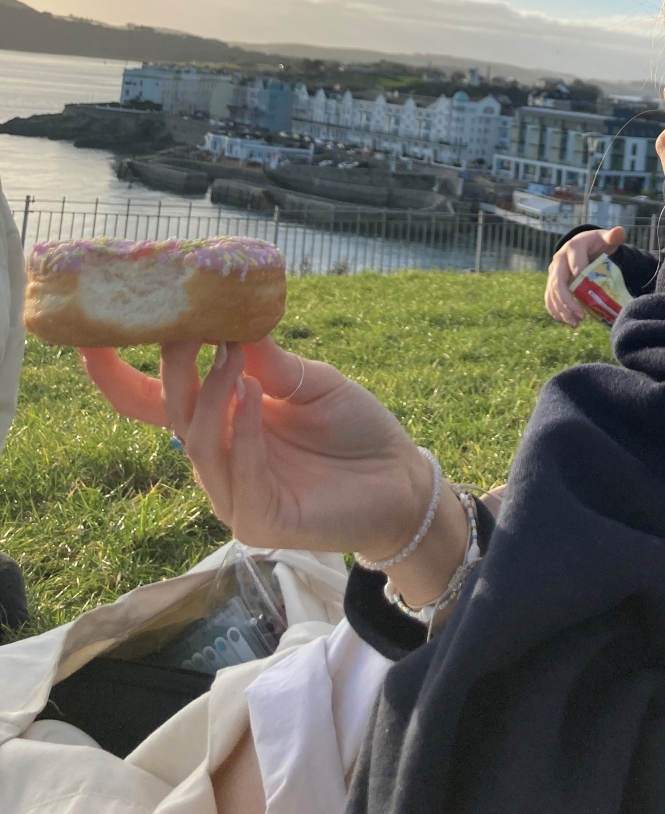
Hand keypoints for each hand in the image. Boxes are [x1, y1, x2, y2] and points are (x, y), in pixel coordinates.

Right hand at [81, 339, 430, 563]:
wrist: (401, 478)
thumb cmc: (353, 428)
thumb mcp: (308, 381)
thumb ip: (266, 360)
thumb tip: (225, 315)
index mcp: (222, 422)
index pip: (154, 402)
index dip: (118, 375)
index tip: (90, 339)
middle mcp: (220, 458)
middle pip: (172, 414)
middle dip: (173, 369)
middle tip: (184, 326)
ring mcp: (235, 494)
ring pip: (199, 443)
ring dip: (212, 393)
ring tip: (231, 354)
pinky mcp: (259, 521)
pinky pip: (239, 475)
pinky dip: (241, 431)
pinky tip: (254, 395)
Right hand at [544, 225, 624, 325]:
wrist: (585, 245)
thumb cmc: (598, 243)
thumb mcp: (606, 238)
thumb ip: (613, 236)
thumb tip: (619, 231)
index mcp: (573, 247)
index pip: (575, 265)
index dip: (581, 280)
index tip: (591, 293)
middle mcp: (559, 259)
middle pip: (559, 282)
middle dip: (568, 301)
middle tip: (581, 316)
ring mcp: (554, 271)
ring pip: (552, 293)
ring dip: (561, 310)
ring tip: (575, 323)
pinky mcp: (552, 282)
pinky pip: (549, 298)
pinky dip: (555, 311)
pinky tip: (566, 321)